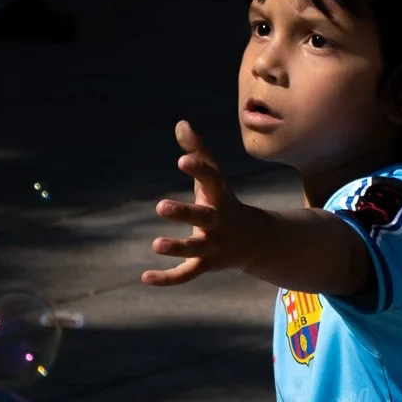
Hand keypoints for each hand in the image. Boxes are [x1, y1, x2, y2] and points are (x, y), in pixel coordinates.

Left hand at [141, 121, 264, 287]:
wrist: (257, 241)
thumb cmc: (225, 201)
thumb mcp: (215, 178)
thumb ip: (197, 152)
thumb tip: (180, 123)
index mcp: (219, 196)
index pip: (211, 179)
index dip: (198, 169)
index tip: (182, 160)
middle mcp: (217, 221)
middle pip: (202, 217)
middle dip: (183, 213)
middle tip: (160, 207)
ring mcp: (213, 246)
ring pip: (194, 249)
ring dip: (176, 247)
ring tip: (155, 244)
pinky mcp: (206, 265)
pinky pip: (186, 274)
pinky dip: (167, 278)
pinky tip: (144, 277)